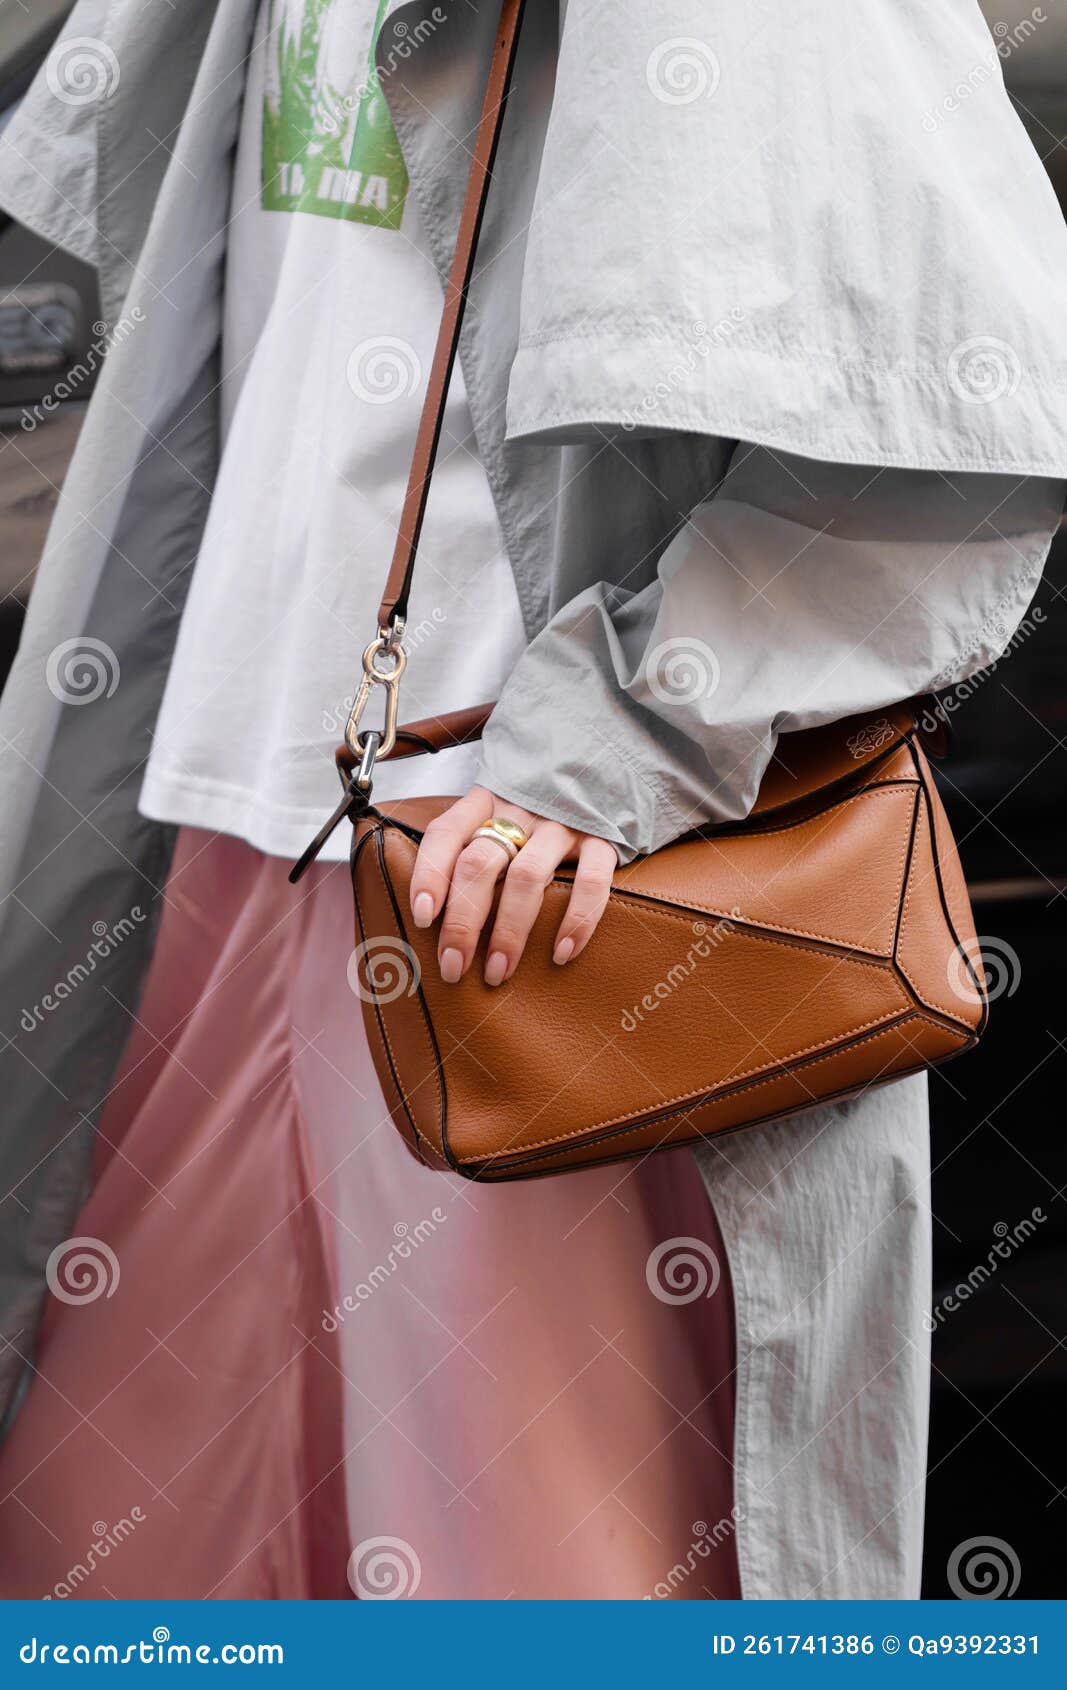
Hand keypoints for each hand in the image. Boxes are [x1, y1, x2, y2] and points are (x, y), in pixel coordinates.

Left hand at [407, 786, 617, 986]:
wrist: (603, 771)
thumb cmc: (537, 812)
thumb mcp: (497, 815)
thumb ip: (469, 848)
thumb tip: (431, 916)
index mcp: (486, 802)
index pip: (445, 832)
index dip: (429, 873)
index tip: (423, 917)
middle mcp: (520, 812)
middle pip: (479, 864)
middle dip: (462, 921)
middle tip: (454, 967)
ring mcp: (562, 824)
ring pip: (527, 877)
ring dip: (509, 930)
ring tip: (498, 971)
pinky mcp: (602, 839)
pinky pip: (591, 883)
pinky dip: (576, 921)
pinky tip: (561, 953)